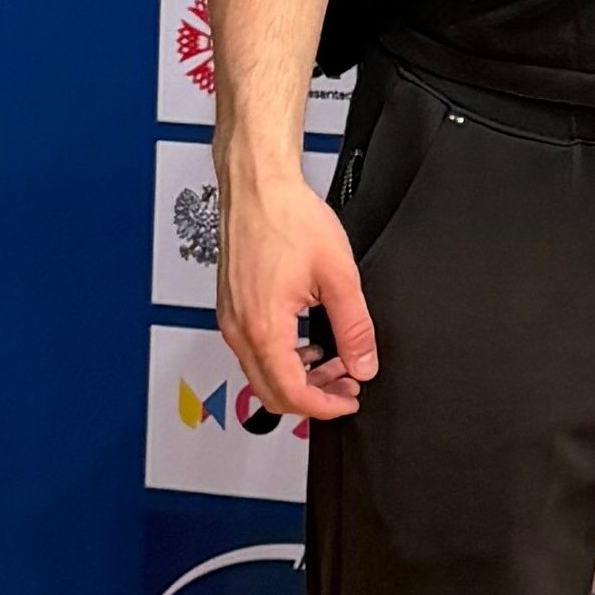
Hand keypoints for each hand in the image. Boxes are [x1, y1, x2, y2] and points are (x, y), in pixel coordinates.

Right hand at [221, 163, 376, 420]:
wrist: (258, 188)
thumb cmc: (288, 219)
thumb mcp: (338, 276)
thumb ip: (354, 327)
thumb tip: (363, 364)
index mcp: (263, 327)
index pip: (291, 393)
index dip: (324, 407)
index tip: (349, 401)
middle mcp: (238, 329)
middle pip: (271, 392)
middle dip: (313, 396)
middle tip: (347, 386)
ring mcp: (231, 319)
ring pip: (262, 373)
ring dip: (300, 377)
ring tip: (336, 363)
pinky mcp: (231, 308)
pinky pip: (255, 350)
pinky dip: (284, 358)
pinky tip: (310, 343)